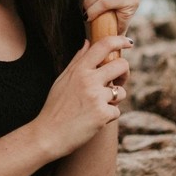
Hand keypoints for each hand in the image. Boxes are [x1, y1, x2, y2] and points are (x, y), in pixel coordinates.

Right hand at [35, 36, 130, 158]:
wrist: (48, 135)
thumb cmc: (54, 107)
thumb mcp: (62, 80)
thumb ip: (77, 61)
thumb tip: (87, 42)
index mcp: (79, 69)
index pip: (103, 46)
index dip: (119, 40)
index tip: (128, 42)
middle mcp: (89, 80)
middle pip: (122, 66)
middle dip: (124, 73)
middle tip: (118, 81)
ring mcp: (97, 97)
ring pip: (122, 92)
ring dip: (114, 99)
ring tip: (97, 106)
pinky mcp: (103, 115)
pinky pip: (117, 111)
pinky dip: (108, 116)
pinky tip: (93, 120)